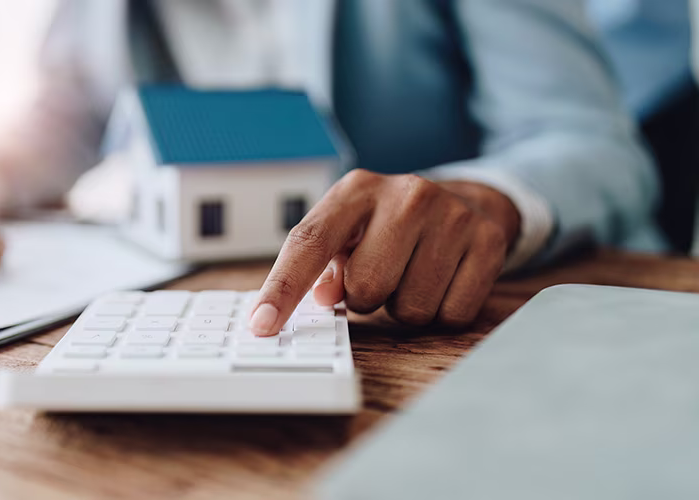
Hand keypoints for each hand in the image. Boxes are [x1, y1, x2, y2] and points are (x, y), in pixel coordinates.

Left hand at [249, 170, 520, 334]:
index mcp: (355, 190)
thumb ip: (323, 264)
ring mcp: (451, 216)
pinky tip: (443, 281)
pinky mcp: (488, 241)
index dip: (282, 289)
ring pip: (410, 309)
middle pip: (365, 289)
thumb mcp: (348, 232)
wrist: (466, 200)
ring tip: (413, 275)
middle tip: (382, 276)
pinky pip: (451, 314)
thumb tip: (321, 298)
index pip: (309, 243)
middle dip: (367, 298)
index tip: (262, 325)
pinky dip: (442, 313)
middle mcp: (405, 195)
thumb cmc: (389, 225)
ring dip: (405, 307)